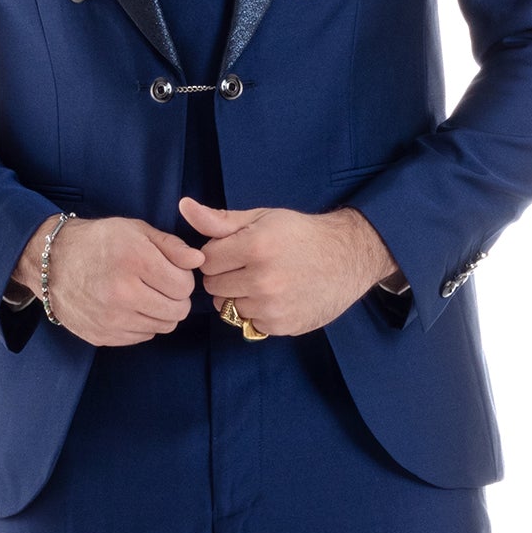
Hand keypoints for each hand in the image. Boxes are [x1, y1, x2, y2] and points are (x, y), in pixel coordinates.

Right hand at [11, 215, 203, 345]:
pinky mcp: (103, 336)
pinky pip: (142, 337)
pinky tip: (129, 307)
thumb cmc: (97, 242)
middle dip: (176, 298)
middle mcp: (123, 293)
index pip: (184, 286)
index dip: (183, 278)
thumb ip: (171, 245)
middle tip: (161, 286)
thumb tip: (198, 260)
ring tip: (145, 295)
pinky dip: (142, 324)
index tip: (170, 272)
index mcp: (134, 261)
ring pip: (163, 327)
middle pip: (177, 311)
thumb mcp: (135, 230)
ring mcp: (111, 319)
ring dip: (161, 313)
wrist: (52, 262)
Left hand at [178, 198, 399, 336]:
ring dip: (239, 296)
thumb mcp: (262, 218)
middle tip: (249, 266)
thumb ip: (220, 219)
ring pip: (228, 307)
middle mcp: (262, 279)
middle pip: (213, 287)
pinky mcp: (281, 325)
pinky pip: (248, 322)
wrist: (347, 258)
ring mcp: (272, 306)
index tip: (235, 250)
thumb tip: (184, 207)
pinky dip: (256, 312)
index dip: (218, 255)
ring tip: (264, 281)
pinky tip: (276, 297)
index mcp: (255, 246)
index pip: (206, 260)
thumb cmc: (300, 234)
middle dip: (225, 276)